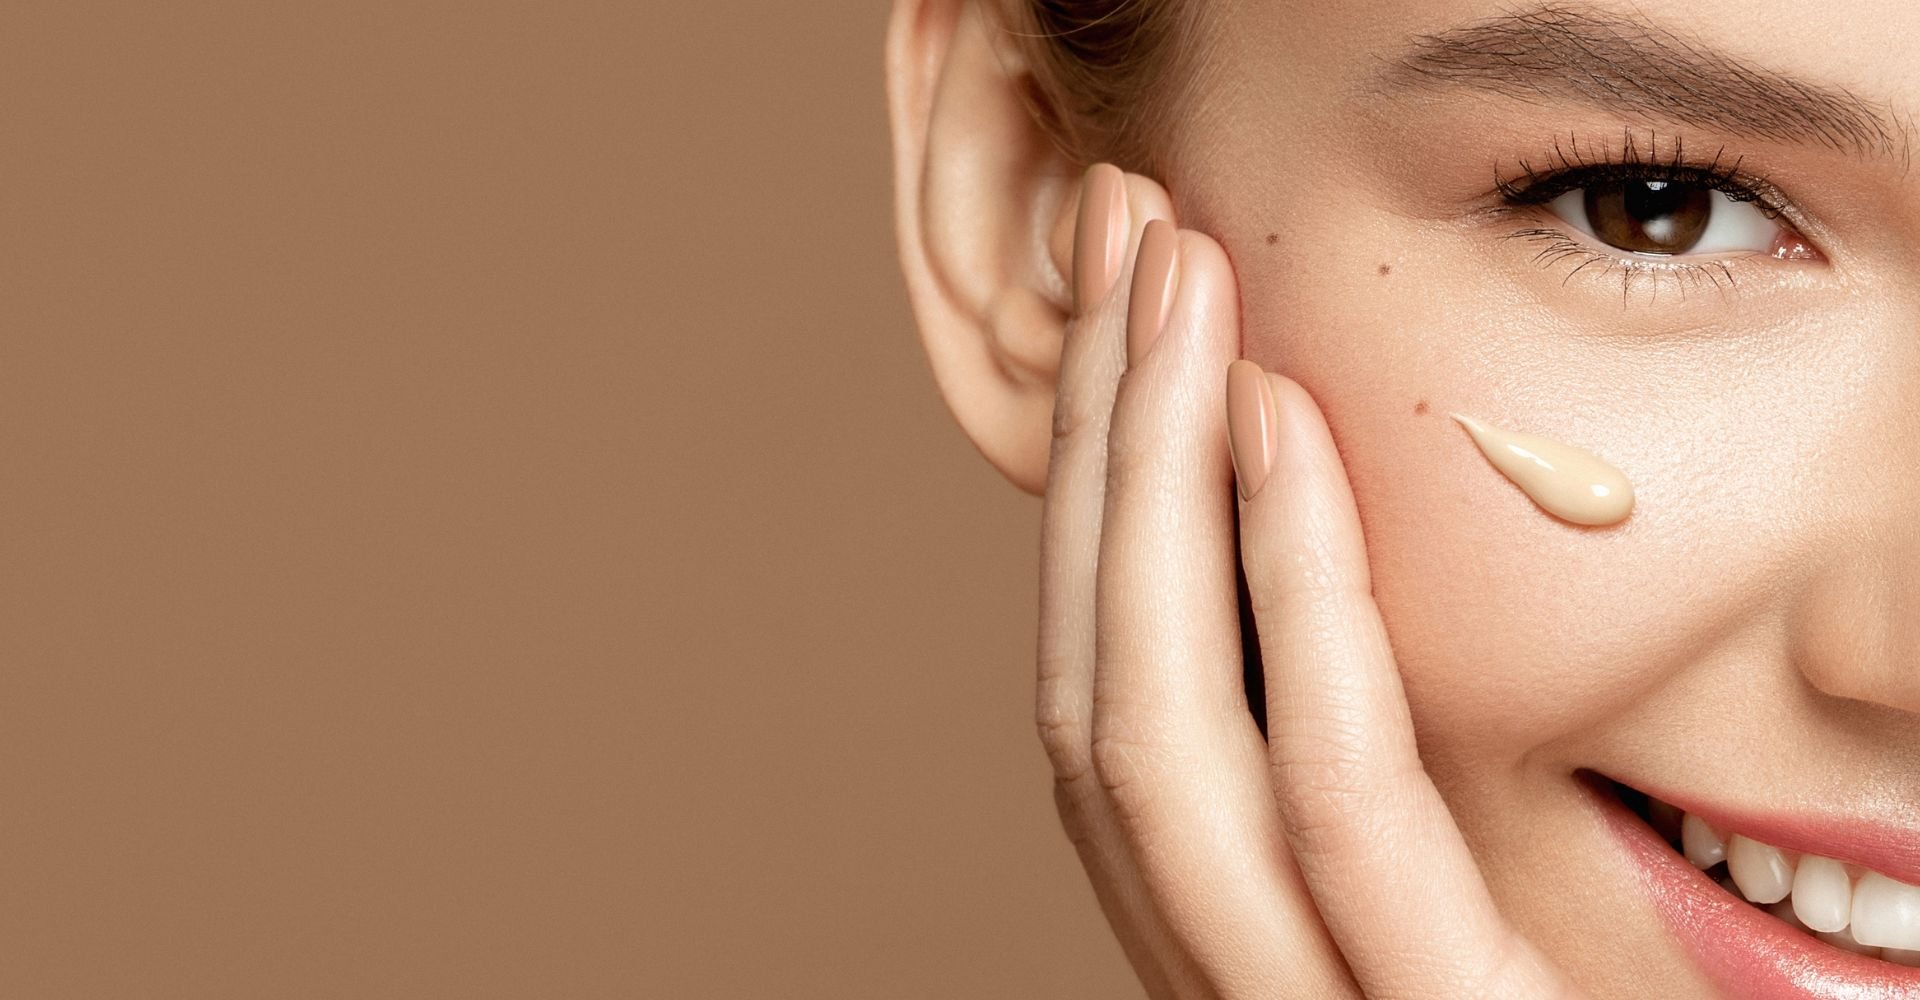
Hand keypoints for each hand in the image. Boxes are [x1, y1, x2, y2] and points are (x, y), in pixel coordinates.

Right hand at [1036, 164, 1585, 998]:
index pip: (1117, 709)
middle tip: (1118, 237)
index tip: (1126, 313)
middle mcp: (1234, 983)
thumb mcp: (1476, 906)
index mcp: (1242, 948)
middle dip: (1095, 450)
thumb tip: (1306, 564)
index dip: (1096, 503)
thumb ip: (1375, 786)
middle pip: (1099, 695)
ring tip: (1168, 288)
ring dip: (1147, 486)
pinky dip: (1284, 601)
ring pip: (1157, 740)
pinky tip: (1273, 424)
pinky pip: (1334, 804)